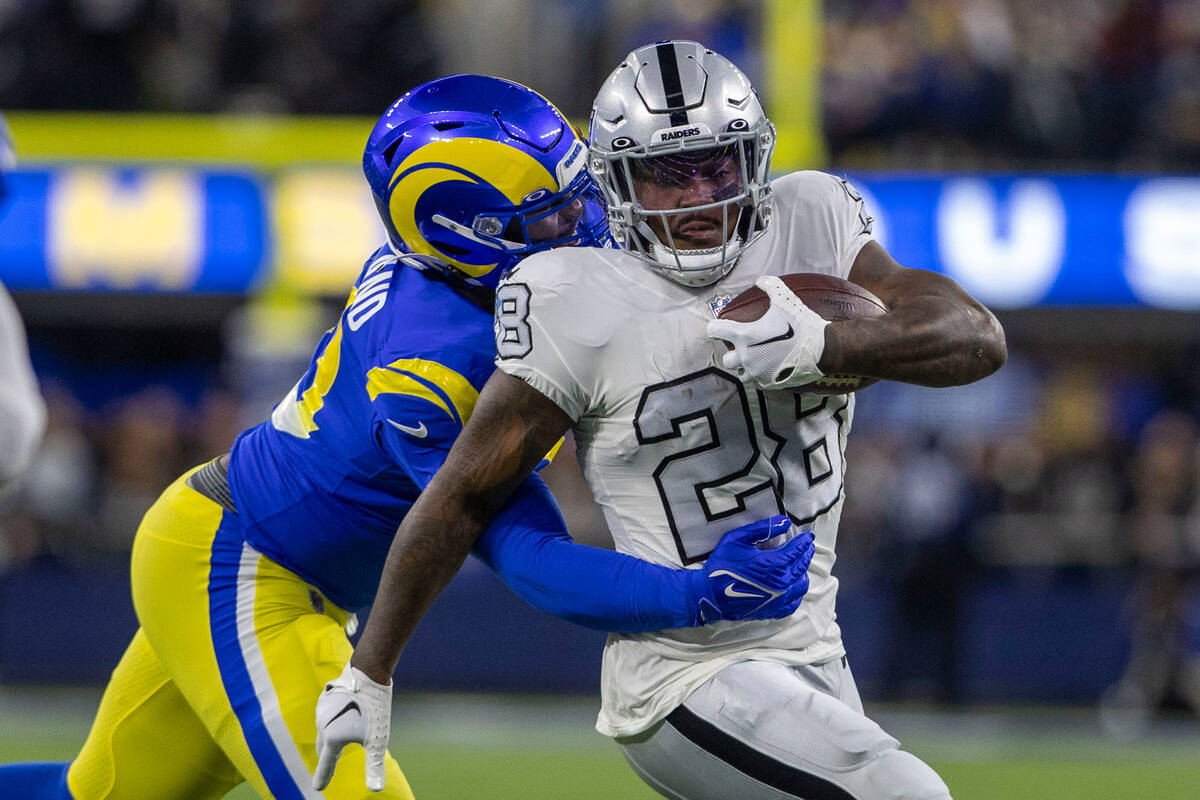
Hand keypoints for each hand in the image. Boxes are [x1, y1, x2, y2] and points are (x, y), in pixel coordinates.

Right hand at [312, 662, 392, 791]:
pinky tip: (339, 720)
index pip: (326, 764)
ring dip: (329, 740)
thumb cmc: (374, 708)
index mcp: (332, 739)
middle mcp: (322, 725)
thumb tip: (376, 790)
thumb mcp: (377, 740)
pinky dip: (330, 723)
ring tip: (336, 746)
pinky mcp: (325, 698)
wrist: (368, 672)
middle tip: (328, 771)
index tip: (317, 787)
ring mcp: (321, 710)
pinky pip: (326, 716)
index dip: (322, 777)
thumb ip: (374, 767)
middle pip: (324, 748)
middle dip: (326, 760)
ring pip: (324, 731)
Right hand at [687, 515, 815, 623]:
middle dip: (806, 554)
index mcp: (775, 564)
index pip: (797, 550)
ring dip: (802, 573)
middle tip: (807, 546)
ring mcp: (779, 599)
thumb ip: (762, 529)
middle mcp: (782, 583)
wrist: (710, 595)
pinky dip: (796, 593)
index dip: (804, 542)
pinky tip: (792, 587)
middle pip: (801, 566)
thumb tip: (785, 522)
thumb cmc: (722, 565)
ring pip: (801, 585)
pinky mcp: (773, 611)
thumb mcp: (737, 539)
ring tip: (799, 565)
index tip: (808, 536)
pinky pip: (793, 603)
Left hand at [707, 275, 828, 388]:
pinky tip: (769, 366)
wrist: (823, 349)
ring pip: (740, 373)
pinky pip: (757, 381)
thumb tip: (760, 280)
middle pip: (726, 359)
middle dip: (733, 352)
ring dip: (744, 366)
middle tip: (744, 345)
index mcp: (744, 336)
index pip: (715, 331)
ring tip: (756, 357)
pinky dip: (759, 374)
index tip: (719, 327)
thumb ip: (770, 285)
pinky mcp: (768, 384)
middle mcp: (746, 357)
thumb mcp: (785, 299)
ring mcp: (757, 373)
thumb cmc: (802, 323)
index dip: (716, 327)